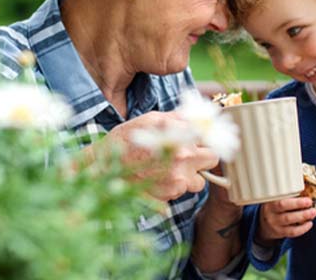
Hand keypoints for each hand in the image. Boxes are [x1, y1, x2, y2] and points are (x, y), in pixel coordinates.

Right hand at [98, 111, 220, 200]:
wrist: (103, 168)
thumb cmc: (126, 140)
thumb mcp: (152, 119)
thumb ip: (180, 118)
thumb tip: (199, 117)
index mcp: (181, 138)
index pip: (213, 138)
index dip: (206, 138)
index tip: (200, 139)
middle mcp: (182, 161)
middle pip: (212, 160)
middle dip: (203, 156)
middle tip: (188, 153)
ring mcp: (176, 182)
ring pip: (199, 181)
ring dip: (191, 175)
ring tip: (171, 167)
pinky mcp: (168, 198)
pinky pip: (181, 192)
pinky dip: (175, 187)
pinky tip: (158, 177)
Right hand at [256, 197, 315, 243]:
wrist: (264, 224)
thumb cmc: (275, 208)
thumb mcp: (276, 199)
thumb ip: (287, 194)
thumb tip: (308, 188)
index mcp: (270, 202)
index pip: (281, 201)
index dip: (295, 201)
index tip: (307, 199)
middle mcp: (270, 213)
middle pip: (284, 209)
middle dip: (299, 206)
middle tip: (311, 205)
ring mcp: (274, 224)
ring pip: (288, 220)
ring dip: (303, 216)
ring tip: (313, 213)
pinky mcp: (279, 232)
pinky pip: (292, 232)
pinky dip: (302, 228)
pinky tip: (309, 223)